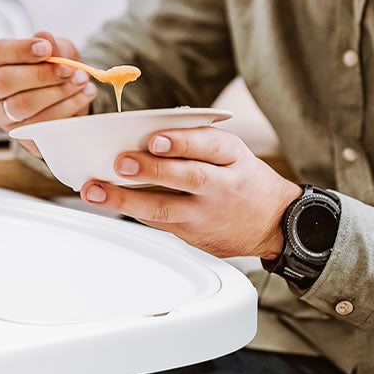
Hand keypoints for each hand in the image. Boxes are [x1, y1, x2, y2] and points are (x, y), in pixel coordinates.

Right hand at [0, 31, 97, 155]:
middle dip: (40, 75)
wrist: (65, 97)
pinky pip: (39, 125)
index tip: (46, 49)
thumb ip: (53, 45)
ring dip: (57, 93)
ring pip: (22, 106)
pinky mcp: (20, 135)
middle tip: (69, 70)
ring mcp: (3, 116)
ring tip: (81, 82)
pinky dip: (66, 109)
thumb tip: (45, 38)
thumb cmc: (54, 70)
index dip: (21, 50)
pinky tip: (83, 96)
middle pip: (5, 82)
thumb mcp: (58, 51)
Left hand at [79, 126, 301, 258]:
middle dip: (150, 171)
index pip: (209, 145)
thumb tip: (147, 136)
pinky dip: (132, 211)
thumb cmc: (244, 179)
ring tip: (96, 190)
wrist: (277, 224)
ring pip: (165, 209)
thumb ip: (196, 141)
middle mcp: (223, 187)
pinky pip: (159, 223)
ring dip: (125, 201)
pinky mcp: (194, 236)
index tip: (155, 140)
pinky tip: (109, 202)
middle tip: (120, 163)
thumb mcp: (232, 153)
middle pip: (187, 178)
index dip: (181, 142)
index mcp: (233, 157)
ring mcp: (208, 215)